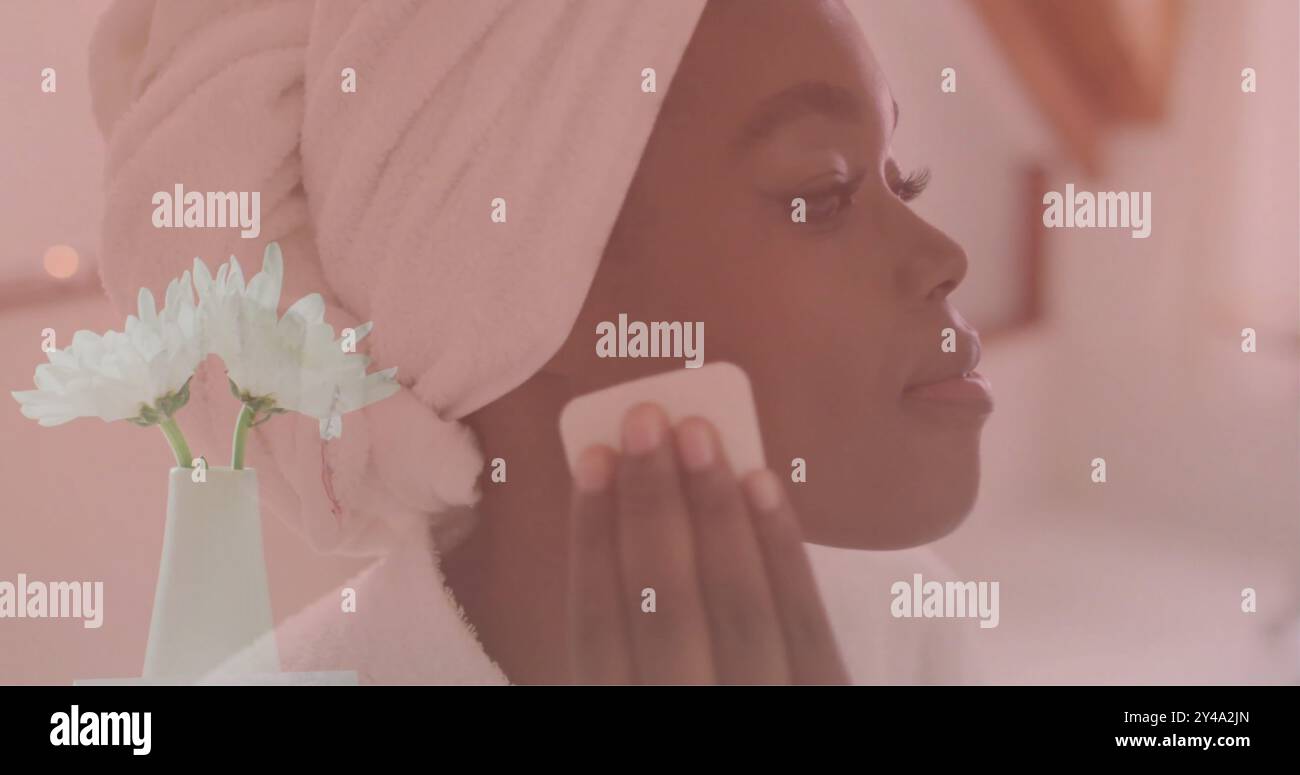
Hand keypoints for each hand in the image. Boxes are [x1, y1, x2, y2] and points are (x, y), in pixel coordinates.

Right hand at [567, 402, 849, 683]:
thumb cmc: (683, 679)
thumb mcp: (636, 673)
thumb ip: (628, 621)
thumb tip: (630, 495)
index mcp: (614, 712)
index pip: (596, 629)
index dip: (592, 539)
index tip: (592, 458)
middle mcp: (684, 711)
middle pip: (665, 613)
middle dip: (652, 507)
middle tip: (645, 420)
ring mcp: (762, 707)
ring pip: (738, 611)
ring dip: (716, 512)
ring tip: (699, 433)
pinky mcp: (825, 697)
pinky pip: (805, 625)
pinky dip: (782, 551)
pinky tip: (762, 482)